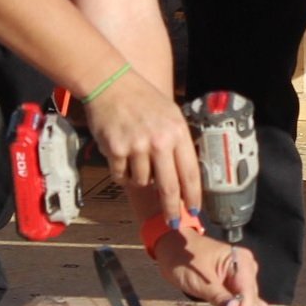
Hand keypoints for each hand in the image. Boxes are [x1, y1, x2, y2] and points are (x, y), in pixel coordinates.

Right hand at [84, 70, 201, 222]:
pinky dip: (122, 172)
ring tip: (136, 158)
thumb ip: (177, 142)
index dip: (193, 195)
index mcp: (177, 132)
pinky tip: (121, 155)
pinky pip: (122, 175)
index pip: (190, 172)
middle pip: (169, 186)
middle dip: (171, 208)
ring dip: (140, 179)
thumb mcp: (170, 114)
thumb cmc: (142, 99)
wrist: (111, 84)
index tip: (194, 209)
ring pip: (142, 181)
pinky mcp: (116, 150)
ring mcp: (137, 146)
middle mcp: (159, 141)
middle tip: (172, 221)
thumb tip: (185, 175)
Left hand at [155, 230, 293, 305]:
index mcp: (239, 261)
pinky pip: (251, 301)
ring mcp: (244, 275)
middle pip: (256, 301)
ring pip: (257, 303)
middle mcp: (246, 267)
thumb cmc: (183, 259)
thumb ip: (217, 295)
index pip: (246, 294)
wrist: (174, 246)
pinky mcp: (238, 283)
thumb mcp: (198, 279)